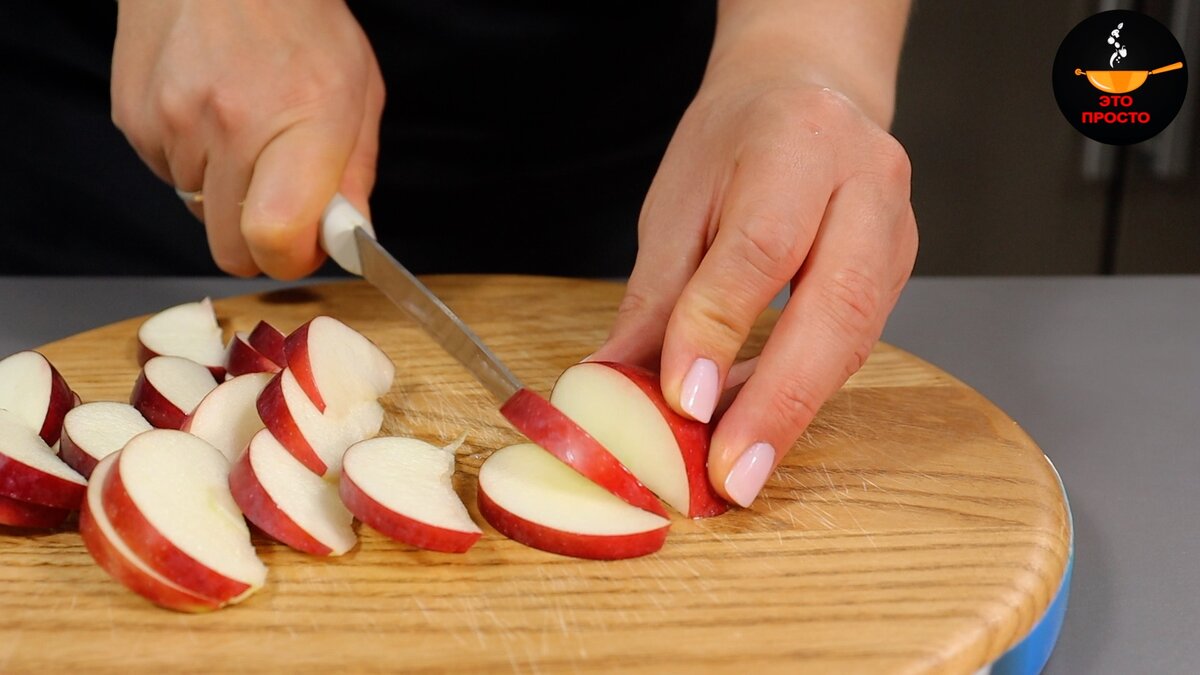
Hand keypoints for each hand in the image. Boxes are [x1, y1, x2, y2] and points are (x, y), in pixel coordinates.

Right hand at [111, 0, 383, 277]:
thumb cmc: (297, 20)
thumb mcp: (357, 92)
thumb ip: (354, 176)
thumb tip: (349, 238)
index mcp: (296, 123)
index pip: (275, 238)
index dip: (292, 257)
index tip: (306, 244)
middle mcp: (227, 126)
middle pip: (231, 248)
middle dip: (259, 240)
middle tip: (281, 201)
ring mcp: (172, 123)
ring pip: (198, 212)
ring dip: (225, 193)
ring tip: (245, 133)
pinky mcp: (135, 119)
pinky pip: (167, 175)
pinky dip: (192, 162)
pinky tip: (210, 116)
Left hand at [592, 51, 916, 507]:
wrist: (808, 93)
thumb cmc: (736, 140)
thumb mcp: (677, 202)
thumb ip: (657, 296)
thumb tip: (616, 385)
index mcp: (797, 143)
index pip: (760, 248)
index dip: (719, 330)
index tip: (681, 400)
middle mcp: (865, 182)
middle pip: (834, 305)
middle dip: (780, 401)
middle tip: (733, 474)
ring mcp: (897, 226)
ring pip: (856, 335)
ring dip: (796, 410)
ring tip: (742, 469)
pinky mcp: (901, 267)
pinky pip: (856, 341)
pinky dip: (807, 391)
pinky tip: (761, 425)